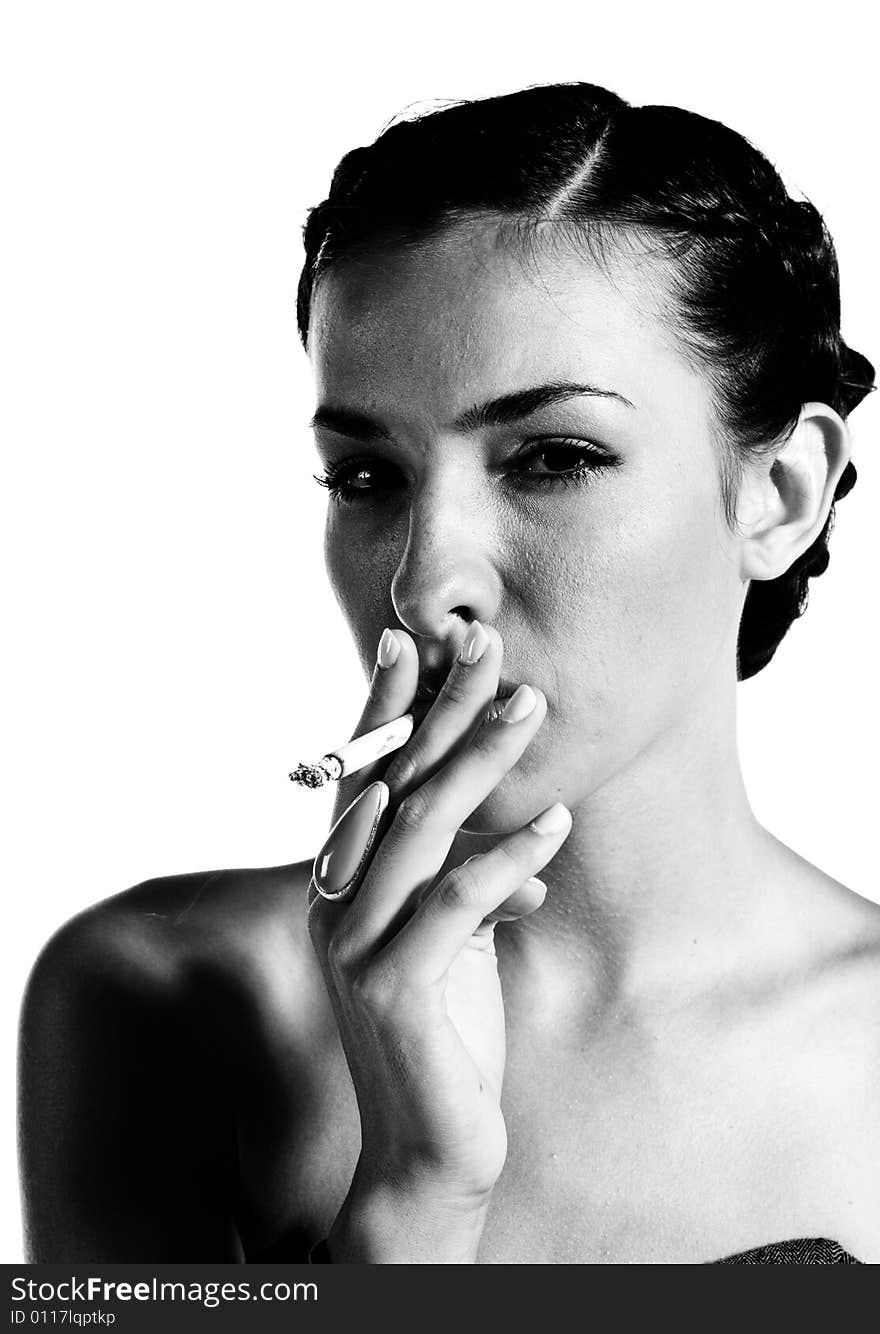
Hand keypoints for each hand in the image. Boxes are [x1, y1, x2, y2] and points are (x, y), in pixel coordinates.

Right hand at [307, 622, 571, 1259]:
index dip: (386, 707)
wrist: (429, 1146)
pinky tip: (555, 824)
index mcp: (345, 884)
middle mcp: (337, 903)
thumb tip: (524, 834)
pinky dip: (509, 857)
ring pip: (422, 827)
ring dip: (481, 760)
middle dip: (443, 709)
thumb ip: (465, 883)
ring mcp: (357, 945)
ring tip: (533, 705)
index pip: (363, 777)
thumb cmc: (446, 1034)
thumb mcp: (455, 942)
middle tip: (489, 643)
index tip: (417, 640)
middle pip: (393, 783)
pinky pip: (456, 902)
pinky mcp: (395, 986)